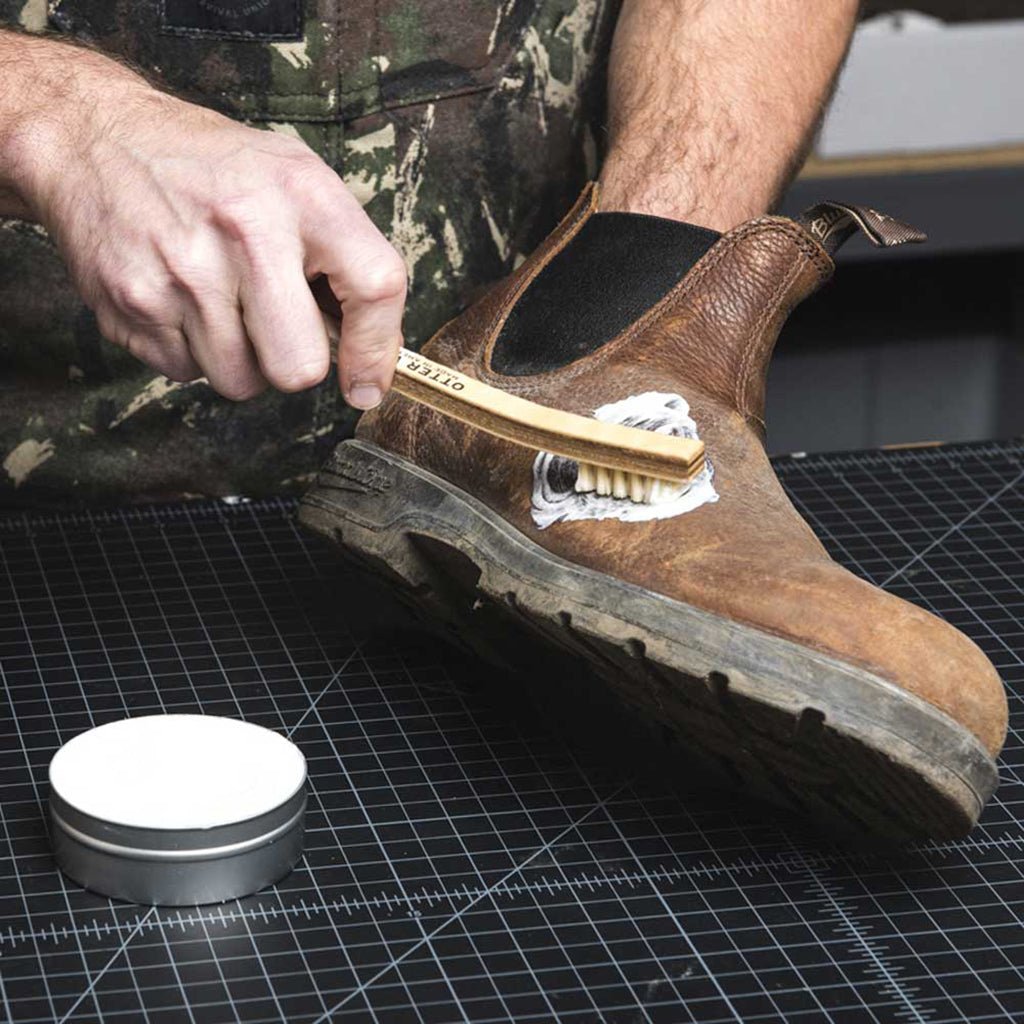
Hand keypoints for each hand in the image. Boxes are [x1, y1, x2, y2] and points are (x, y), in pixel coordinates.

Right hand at [14, 82, 405, 406]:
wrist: (97, 140)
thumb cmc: (213, 169)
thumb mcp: (296, 181)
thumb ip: (343, 258)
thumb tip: (375, 354)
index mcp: (302, 194)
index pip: (374, 288)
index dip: (376, 350)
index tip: (366, 382)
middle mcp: (245, 232)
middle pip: (299, 367)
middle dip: (294, 362)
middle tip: (276, 325)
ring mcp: (184, 272)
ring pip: (242, 382)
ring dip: (241, 359)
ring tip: (223, 303)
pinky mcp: (135, 304)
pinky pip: (189, 373)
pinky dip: (192, 351)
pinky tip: (183, 301)